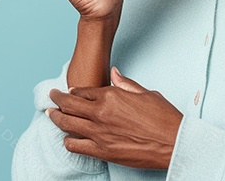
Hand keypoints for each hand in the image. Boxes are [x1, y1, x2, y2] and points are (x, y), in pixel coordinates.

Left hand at [47, 66, 182, 169]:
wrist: (174, 143)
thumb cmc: (164, 118)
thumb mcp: (146, 93)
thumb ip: (125, 84)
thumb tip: (113, 73)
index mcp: (111, 95)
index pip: (83, 91)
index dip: (74, 91)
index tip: (69, 92)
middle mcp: (101, 112)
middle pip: (69, 104)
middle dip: (56, 99)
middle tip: (51, 97)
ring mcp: (98, 133)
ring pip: (66, 123)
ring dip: (56, 118)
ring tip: (50, 114)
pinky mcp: (101, 151)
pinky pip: (74, 145)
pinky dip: (68, 140)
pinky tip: (67, 138)